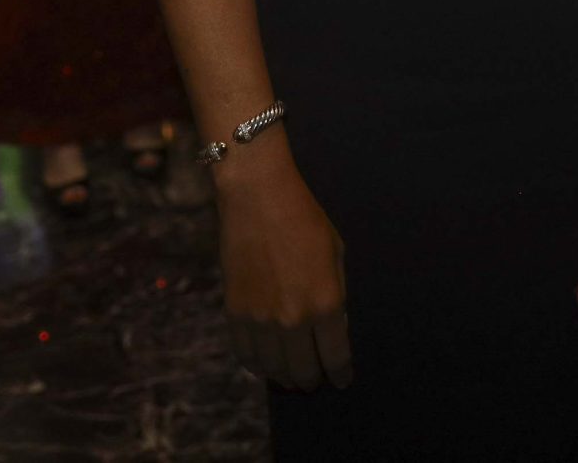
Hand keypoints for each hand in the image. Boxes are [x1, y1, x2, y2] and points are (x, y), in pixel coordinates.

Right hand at [215, 153, 352, 392]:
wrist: (257, 197)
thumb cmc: (305, 218)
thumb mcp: (335, 254)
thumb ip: (335, 293)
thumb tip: (334, 326)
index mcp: (326, 303)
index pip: (335, 357)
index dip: (340, 374)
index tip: (342, 381)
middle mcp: (293, 319)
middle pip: (303, 371)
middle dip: (312, 380)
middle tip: (315, 380)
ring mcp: (261, 319)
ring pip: (274, 369)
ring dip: (285, 378)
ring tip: (291, 376)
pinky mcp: (235, 312)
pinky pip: (246, 354)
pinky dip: (257, 365)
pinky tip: (265, 363)